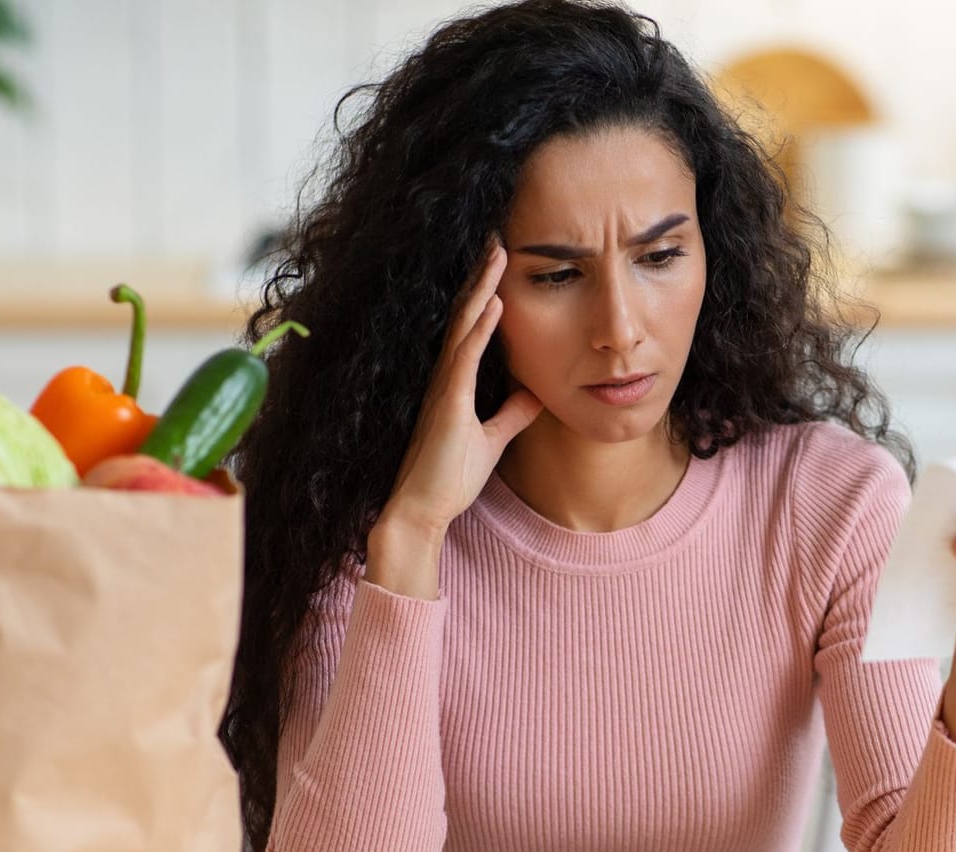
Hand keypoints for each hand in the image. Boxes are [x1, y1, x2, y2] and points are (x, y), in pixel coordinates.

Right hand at [381, 241, 543, 535]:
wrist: (421, 511)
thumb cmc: (448, 478)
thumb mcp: (493, 440)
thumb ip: (511, 414)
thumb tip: (535, 393)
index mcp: (454, 382)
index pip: (472, 326)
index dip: (485, 291)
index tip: (500, 259)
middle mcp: (445, 376)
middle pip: (466, 314)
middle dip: (482, 275)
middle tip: (497, 237)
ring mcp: (444, 387)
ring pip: (464, 325)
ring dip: (482, 288)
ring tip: (497, 252)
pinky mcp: (447, 404)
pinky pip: (465, 357)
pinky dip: (480, 328)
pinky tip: (494, 302)